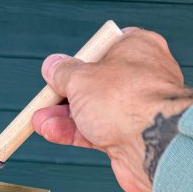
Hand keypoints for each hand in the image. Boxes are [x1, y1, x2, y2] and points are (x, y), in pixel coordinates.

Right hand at [32, 28, 192, 191]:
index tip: (58, 72)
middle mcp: (140, 77)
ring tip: (39, 121)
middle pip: (94, 84)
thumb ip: (64, 73)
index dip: (78, 62)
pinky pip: (95, 132)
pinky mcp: (128, 137)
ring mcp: (135, 110)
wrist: (153, 143)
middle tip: (43, 102)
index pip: (103, 50)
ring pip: (92, 111)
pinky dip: (73, 133)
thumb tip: (53, 66)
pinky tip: (52, 132)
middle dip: (64, 96)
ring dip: (63, 117)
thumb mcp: (82, 78)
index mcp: (137, 48)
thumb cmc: (127, 100)